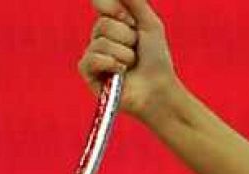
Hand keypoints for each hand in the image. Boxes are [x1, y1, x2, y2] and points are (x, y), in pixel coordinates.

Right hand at [78, 0, 181, 120]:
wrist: (160, 90)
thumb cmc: (156, 59)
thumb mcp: (149, 24)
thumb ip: (134, 2)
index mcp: (111, 23)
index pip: (100, 3)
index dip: (113, 8)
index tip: (129, 20)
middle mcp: (99, 37)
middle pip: (104, 25)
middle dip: (128, 38)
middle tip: (137, 51)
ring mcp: (92, 55)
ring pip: (102, 43)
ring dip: (125, 55)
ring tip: (132, 66)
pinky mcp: (88, 74)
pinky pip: (93, 59)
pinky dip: (112, 64)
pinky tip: (121, 74)